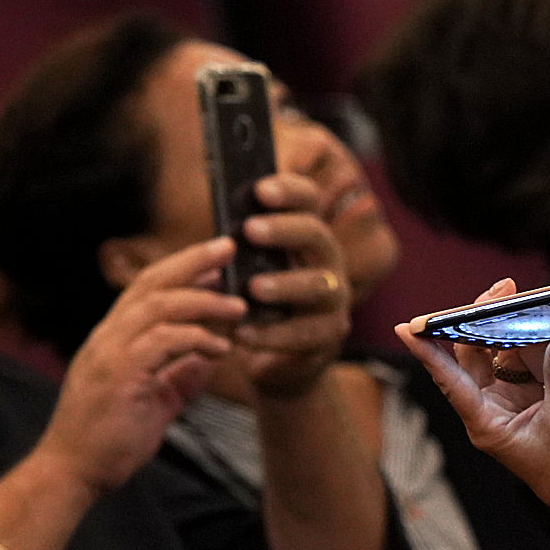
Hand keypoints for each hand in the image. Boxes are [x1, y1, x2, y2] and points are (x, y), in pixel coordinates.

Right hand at [41, 241, 244, 494]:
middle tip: (229, 247)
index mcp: (113, 339)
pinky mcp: (118, 373)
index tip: (216, 259)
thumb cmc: (109, 440)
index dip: (181, 268)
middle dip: (192, 260)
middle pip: (151, 282)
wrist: (74, 474)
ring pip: (159, 304)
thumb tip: (211, 356)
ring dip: (203, 301)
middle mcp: (107, 336)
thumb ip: (181, 376)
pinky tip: (220, 348)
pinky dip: (195, 337)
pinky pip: (162, 340)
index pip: (146, 288)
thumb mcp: (157, 401)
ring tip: (238, 306)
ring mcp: (109, 352)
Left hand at [230, 168, 353, 398]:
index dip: (289, 190)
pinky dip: (272, 334)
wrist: (272, 361)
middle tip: (250, 228)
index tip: (260, 188)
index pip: (308, 200)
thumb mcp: (246, 270)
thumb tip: (216, 224)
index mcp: (306, 235)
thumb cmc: (255, 304)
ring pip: (318, 286)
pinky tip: (242, 333)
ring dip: (285, 284)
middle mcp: (327, 262)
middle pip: (317, 236)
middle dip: (284, 230)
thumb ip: (239, 247)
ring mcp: (333, 301)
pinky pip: (304, 334)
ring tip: (253, 287)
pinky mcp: (328, 338)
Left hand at [400, 275, 549, 549]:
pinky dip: (535, 337)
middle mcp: (491, 407)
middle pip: (473, 354)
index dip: (428, 353)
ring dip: (511, 323)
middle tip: (504, 287)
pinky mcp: (533, 392)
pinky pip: (526, 356)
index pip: (450, 380)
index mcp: (486, 422)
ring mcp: (511, 398)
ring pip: (500, 350)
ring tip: (529, 296)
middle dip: (482, 318)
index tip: (407, 327)